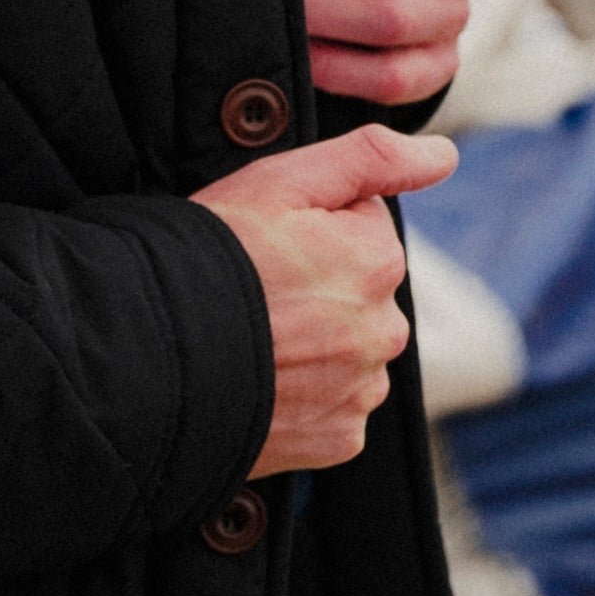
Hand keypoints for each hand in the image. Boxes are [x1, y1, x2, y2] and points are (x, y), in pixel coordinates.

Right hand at [193, 121, 458, 475]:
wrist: (149, 359)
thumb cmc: (208, 261)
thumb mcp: (279, 182)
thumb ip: (371, 158)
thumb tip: (445, 155)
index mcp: (377, 261)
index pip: (360, 228)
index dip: (307, 227)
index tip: (264, 242)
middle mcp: (384, 330)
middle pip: (358, 293)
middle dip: (317, 287)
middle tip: (254, 291)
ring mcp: (362, 390)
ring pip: (348, 351)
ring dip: (313, 343)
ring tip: (252, 338)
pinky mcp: (339, 439)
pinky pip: (334, 407)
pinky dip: (305, 395)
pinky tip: (261, 379)